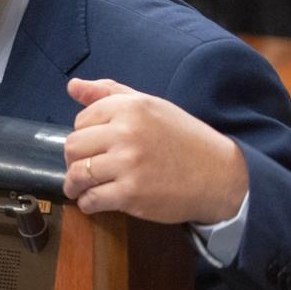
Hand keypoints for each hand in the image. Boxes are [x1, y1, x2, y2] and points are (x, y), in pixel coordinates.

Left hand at [62, 78, 248, 224]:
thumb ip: (109, 93)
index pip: (81, 120)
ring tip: (79, 187)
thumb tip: (73, 86)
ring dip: (73, 184)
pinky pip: (91, 199)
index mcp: (130, 107)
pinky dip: (87, 203)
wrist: (218, 175)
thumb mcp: (151, 106)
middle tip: (82, 167)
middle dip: (73, 160)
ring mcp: (128, 164)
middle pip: (73, 147)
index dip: (83, 134)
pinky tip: (94, 201)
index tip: (93, 144)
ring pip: (77, 174)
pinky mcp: (131, 194)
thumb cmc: (182, 138)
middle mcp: (126, 132)